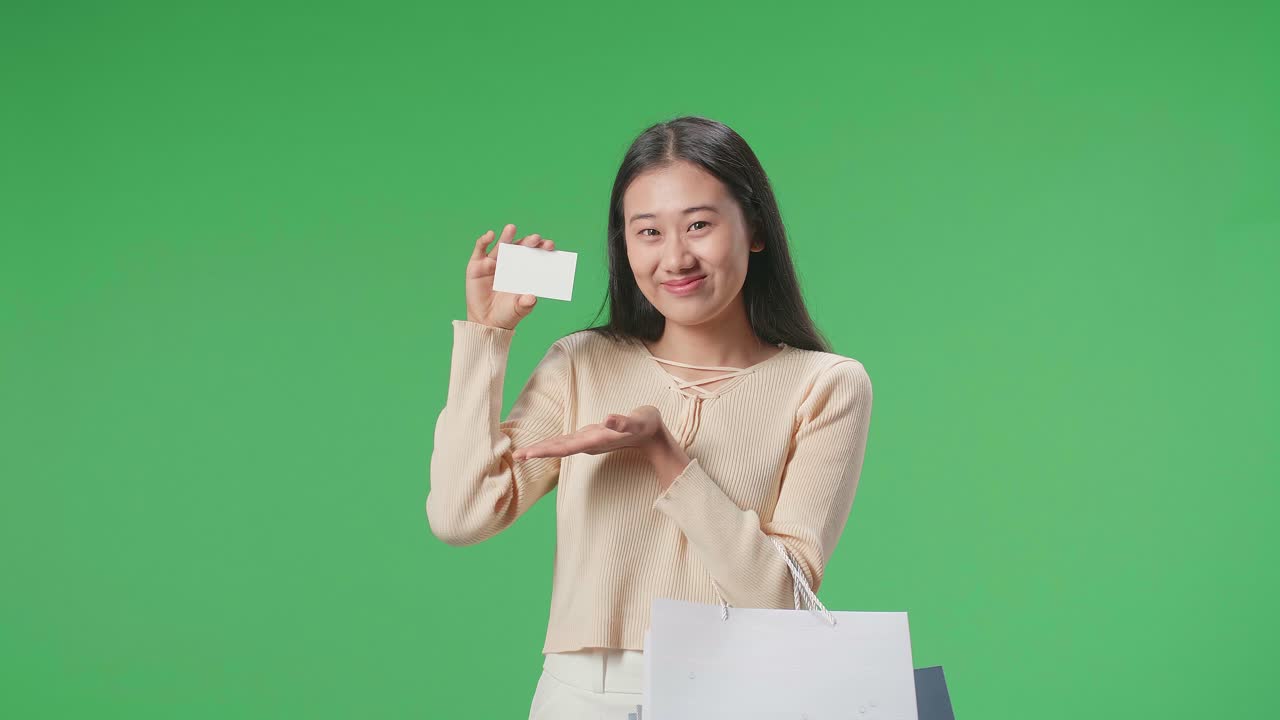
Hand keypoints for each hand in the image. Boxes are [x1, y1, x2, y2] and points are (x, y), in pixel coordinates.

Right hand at [465, 223, 555, 330]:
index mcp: (524, 270)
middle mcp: (510, 263)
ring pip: (501, 245)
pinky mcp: (477, 264)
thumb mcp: (518, 309)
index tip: (550, 245)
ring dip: (507, 236)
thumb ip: (526, 304)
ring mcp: (493, 262)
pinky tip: (490, 235)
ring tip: (512, 228)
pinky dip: (484, 240)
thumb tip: (532, 298)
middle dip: (528, 242)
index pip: (535, 255)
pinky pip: (480, 249)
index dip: (542, 248)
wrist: (486, 322)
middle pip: (520, 248)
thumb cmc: (507, 313)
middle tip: (536, 238)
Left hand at [512, 406, 665, 460]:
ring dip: (542, 449)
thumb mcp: (638, 421)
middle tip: (516, 457)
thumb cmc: (646, 425)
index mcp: (595, 439)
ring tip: (523, 454)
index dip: (546, 450)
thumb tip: (607, 418)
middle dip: (538, 452)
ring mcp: (589, 441)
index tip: (528, 454)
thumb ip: (623, 422)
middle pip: (559, 448)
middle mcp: (590, 442)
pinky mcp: (591, 436)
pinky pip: (567, 442)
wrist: (654, 435)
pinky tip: (542, 447)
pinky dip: (553, 444)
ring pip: (562, 446)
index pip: (565, 446)